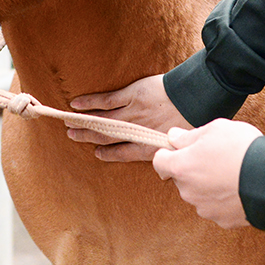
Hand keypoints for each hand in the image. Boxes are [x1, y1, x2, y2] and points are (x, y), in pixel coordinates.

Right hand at [65, 74, 191, 162]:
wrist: (195, 99)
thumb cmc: (194, 120)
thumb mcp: (182, 146)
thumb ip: (169, 154)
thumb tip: (168, 169)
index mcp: (148, 146)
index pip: (123, 153)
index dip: (108, 153)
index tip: (97, 153)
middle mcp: (135, 131)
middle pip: (106, 136)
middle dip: (88, 136)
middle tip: (72, 136)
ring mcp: (131, 113)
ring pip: (102, 120)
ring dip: (84, 122)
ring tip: (69, 122)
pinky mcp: (131, 95)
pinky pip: (105, 101)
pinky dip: (89, 103)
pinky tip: (76, 104)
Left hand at [151, 119, 260, 228]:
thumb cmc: (242, 149)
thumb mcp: (215, 128)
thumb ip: (189, 135)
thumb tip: (174, 137)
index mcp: (182, 167)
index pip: (159, 161)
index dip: (168, 152)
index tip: (180, 148)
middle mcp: (188, 191)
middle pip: (181, 177)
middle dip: (192, 168)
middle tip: (215, 156)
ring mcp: (204, 208)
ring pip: (199, 193)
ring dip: (208, 184)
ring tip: (231, 171)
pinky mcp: (222, 221)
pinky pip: (217, 207)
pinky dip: (223, 198)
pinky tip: (239, 187)